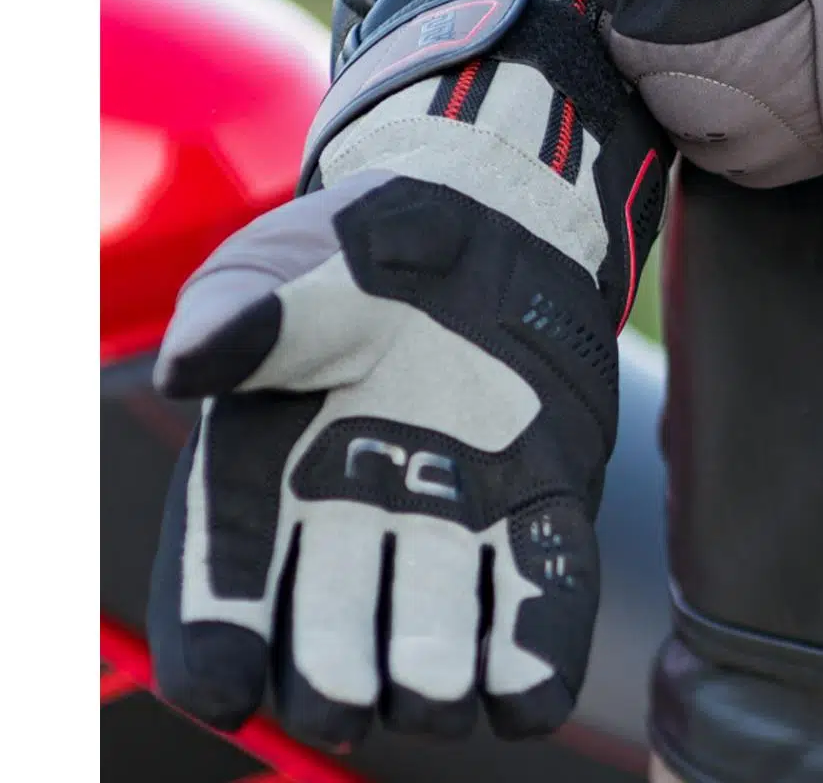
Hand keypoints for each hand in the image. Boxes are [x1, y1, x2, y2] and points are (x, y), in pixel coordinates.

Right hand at [146, 0, 669, 745]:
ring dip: (434, 674)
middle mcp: (358, 517)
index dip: (216, 636)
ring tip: (433, 683)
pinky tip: (528, 686)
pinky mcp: (540, 509)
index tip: (222, 679)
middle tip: (340, 690)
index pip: (224, 578)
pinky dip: (536, 650)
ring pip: (437, 636)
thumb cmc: (367, 250)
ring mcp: (455, 522)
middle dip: (332, 671)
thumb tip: (189, 365)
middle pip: (332, 632)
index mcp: (271, 472)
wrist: (484, 224)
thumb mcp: (295, 267)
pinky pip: (540, 598)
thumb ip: (244, 315)